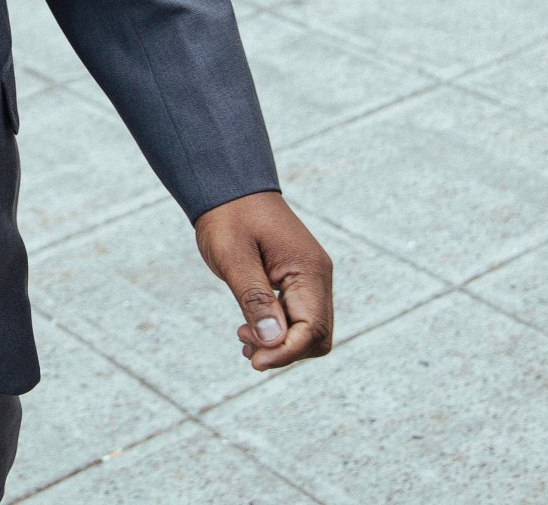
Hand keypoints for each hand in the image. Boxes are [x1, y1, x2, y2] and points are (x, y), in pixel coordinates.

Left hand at [194, 191, 333, 371]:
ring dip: (280, 343)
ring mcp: (310, 278)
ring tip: (242, 336)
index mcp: (308, 270)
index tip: (254, 361)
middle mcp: (317, 277)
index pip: (312, 329)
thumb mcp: (234, 258)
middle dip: (285, 350)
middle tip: (245, 343)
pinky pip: (298, 316)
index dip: (286, 352)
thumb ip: (255, 299)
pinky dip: (278, 330)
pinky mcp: (297, 279)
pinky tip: (249, 328)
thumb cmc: (229, 217)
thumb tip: (273, 341)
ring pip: (309, 330)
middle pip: (317, 336)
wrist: (229, 186)